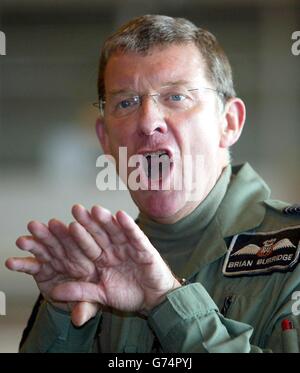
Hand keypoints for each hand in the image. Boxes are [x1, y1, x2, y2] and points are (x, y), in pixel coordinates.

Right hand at [5, 219, 99, 325]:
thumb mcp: (92, 305)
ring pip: (46, 248)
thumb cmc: (87, 298)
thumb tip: (79, 319)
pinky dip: (21, 263)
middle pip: (64, 242)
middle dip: (54, 232)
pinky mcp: (42, 268)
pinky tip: (11, 262)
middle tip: (45, 224)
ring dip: (35, 242)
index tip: (74, 226)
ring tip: (23, 240)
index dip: (81, 235)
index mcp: (89, 260)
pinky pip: (31, 264)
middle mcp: (71, 256)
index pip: (87, 246)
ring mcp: (55, 260)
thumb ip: (86, 308)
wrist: (73, 304)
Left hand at [52, 204, 180, 312]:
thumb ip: (81, 292)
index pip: (87, 246)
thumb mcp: (101, 295)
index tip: (60, 227)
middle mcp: (113, 250)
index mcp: (102, 259)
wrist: (154, 299)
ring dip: (106, 220)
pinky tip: (121, 215)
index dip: (76, 237)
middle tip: (75, 209)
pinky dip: (129, 226)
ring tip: (96, 209)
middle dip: (88, 222)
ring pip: (115, 231)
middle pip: (99, 234)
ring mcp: (129, 247)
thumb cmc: (129, 295)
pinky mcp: (144, 248)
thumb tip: (53, 293)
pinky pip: (135, 236)